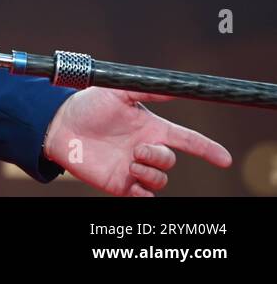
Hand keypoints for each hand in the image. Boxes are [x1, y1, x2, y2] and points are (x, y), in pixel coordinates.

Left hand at [42, 87, 231, 195]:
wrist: (58, 124)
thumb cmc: (86, 106)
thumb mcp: (118, 92)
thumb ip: (147, 90)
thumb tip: (176, 87)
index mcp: (150, 128)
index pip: (187, 140)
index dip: (207, 149)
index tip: (225, 159)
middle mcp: (144, 149)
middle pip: (170, 162)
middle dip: (160, 158)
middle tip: (138, 150)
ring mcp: (132, 167)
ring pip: (160, 180)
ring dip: (149, 173)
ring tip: (129, 161)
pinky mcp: (119, 183)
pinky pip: (144, 196)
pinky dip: (144, 192)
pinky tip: (132, 181)